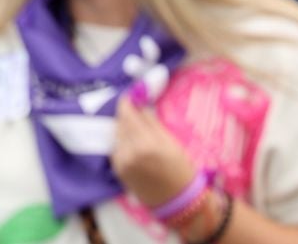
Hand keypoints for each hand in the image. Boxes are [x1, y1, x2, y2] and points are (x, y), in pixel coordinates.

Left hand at [110, 92, 197, 209]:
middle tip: (133, 109)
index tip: (129, 95)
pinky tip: (132, 142)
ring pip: (116, 135)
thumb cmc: (181, 170)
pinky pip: (116, 147)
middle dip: (125, 115)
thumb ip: (152, 122)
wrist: (179, 201)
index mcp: (147, 144)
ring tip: (135, 127)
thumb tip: (139, 104)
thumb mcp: (171, 143)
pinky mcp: (117, 169)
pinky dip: (121, 141)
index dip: (126, 103)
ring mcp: (121, 161)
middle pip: (120, 123)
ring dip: (123, 128)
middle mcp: (130, 152)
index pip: (128, 115)